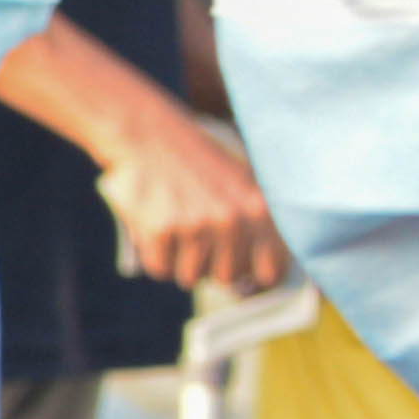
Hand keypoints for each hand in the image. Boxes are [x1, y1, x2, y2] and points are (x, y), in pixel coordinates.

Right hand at [102, 99, 289, 295]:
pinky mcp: (160, 232)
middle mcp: (232, 219)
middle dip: (211, 263)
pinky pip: (160, 269)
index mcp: (259, 208)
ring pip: (191, 277)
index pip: (271, 272)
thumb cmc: (195, 164)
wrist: (146, 136)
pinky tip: (155, 223)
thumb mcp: (242, 184)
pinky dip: (154, 253)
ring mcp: (195, 226)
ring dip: (180, 259)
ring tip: (175, 224)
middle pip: (227, 278)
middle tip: (197, 231)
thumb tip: (254, 283)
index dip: (255, 277)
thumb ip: (257, 228)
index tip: (243, 273)